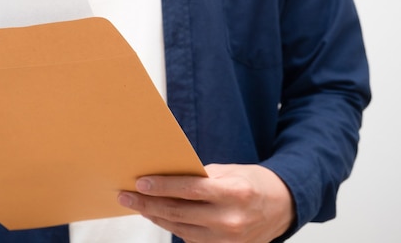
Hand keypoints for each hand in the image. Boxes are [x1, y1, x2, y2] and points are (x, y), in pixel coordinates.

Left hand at [118, 164, 294, 242]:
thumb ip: (200, 176)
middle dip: (148, 203)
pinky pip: (189, 238)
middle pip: (179, 212)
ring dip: (154, 216)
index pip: (190, 190)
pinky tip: (156, 214)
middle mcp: (231, 219)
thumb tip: (165, 177)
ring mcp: (227, 239)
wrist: (282, 207)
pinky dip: (170, 225)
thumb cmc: (251, 182)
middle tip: (125, 195)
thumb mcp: (229, 171)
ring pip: (180, 228)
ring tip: (135, 205)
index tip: (139, 182)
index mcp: (234, 192)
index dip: (162, 186)